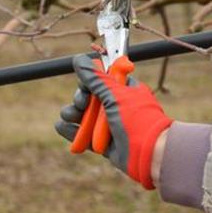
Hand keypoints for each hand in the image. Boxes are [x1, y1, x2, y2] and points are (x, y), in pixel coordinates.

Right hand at [55, 54, 171, 188]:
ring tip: (71, 116)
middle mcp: (116, 105)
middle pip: (89, 97)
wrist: (149, 153)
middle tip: (82, 103)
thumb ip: (95, 78)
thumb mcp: (115, 95)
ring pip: (83, 115)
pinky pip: (83, 134)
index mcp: (124, 89)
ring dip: (73, 113)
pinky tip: (62, 126)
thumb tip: (79, 59)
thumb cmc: (136, 119)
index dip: (89, 80)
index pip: (101, 79)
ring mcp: (109, 125)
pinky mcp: (102, 142)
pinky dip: (72, 130)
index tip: (84, 84)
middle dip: (80, 99)